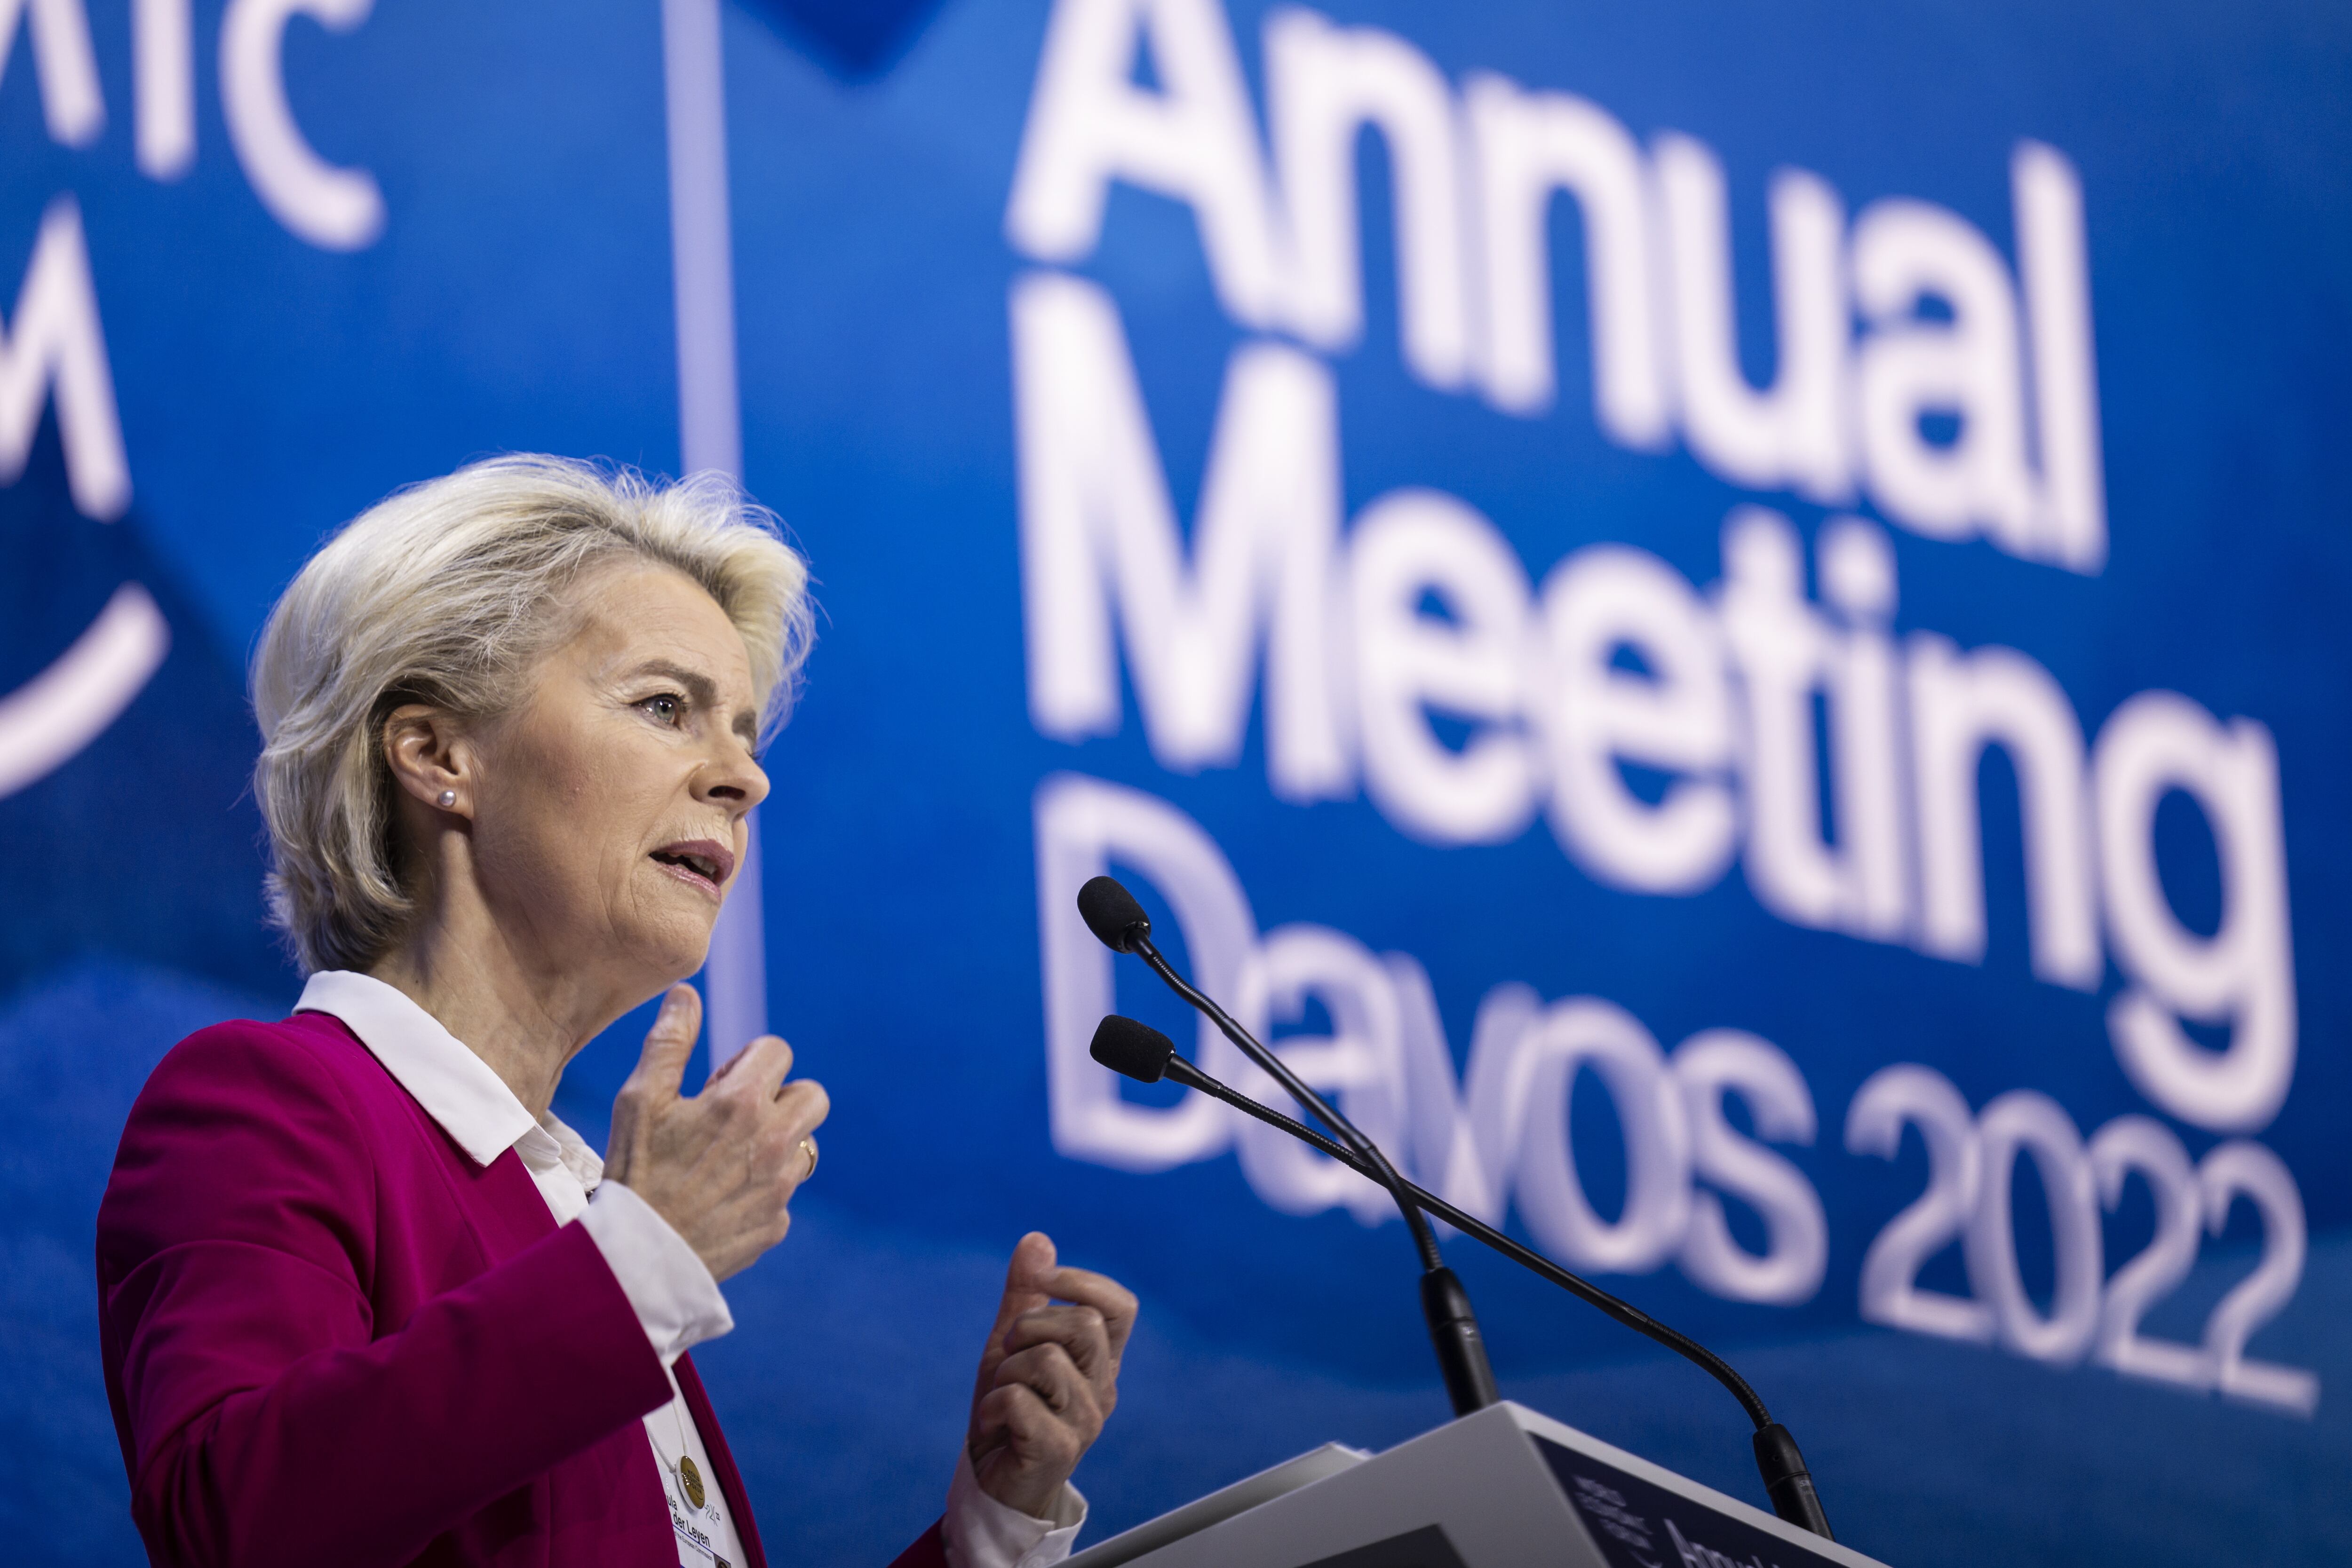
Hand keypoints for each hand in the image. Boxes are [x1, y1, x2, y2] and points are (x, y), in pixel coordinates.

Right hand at [602, 984, 827, 1281]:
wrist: (637, 1259)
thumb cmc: (635, 1172)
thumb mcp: (640, 1100)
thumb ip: (669, 1041)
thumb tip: (686, 992)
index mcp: (742, 1102)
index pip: (777, 1051)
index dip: (747, 1061)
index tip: (718, 1084)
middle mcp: (773, 1140)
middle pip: (812, 1095)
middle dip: (781, 1097)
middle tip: (737, 1116)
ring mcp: (780, 1186)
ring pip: (803, 1145)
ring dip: (776, 1143)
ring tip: (727, 1158)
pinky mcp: (777, 1223)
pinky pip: (784, 1193)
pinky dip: (761, 1191)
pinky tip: (721, 1200)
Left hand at [965, 1233, 1137, 1519]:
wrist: (993, 1482)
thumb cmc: (1010, 1408)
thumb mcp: (1011, 1344)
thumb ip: (1025, 1295)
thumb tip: (1037, 1240)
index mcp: (1098, 1359)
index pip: (1119, 1307)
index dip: (1082, 1282)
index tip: (1042, 1282)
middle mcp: (1102, 1388)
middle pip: (1084, 1325)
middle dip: (1030, 1327)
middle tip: (1010, 1356)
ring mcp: (1086, 1421)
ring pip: (1048, 1361)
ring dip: (1007, 1371)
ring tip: (1003, 1396)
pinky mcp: (1060, 1450)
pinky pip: (1021, 1402)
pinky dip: (994, 1405)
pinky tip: (994, 1423)